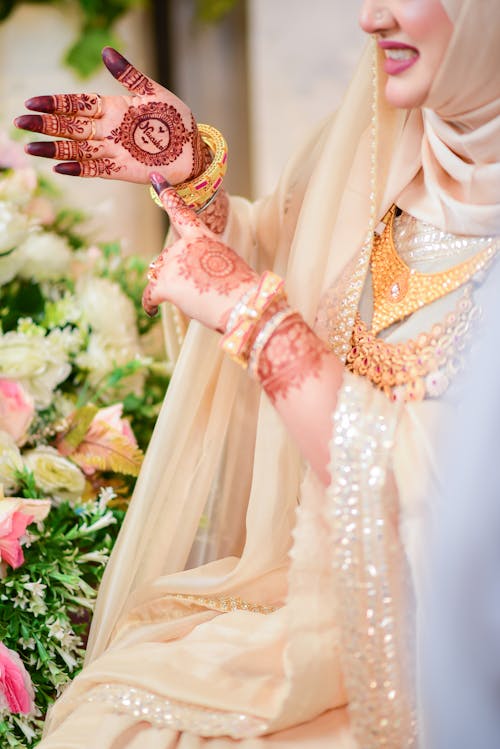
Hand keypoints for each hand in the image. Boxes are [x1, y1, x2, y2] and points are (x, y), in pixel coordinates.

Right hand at [14, 48, 203, 184]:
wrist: (193, 151)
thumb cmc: (176, 120)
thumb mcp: (154, 93)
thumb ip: (129, 76)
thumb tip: (106, 52)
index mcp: (113, 108)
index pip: (78, 103)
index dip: (56, 103)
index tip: (34, 101)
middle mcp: (108, 130)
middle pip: (71, 126)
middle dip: (46, 124)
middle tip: (20, 122)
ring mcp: (113, 150)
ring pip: (77, 148)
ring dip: (54, 148)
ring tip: (31, 148)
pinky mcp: (121, 170)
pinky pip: (95, 169)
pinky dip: (77, 168)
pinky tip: (59, 166)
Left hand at [142, 174, 257, 326]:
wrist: (246, 304)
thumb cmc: (242, 290)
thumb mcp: (228, 264)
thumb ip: (205, 261)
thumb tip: (188, 277)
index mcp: (204, 237)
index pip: (182, 213)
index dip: (167, 195)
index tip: (156, 179)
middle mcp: (185, 245)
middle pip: (167, 258)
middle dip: (176, 273)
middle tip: (198, 289)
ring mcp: (173, 264)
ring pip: (159, 276)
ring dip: (170, 288)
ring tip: (192, 301)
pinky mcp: (166, 284)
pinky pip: (150, 295)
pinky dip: (150, 304)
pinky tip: (152, 311)